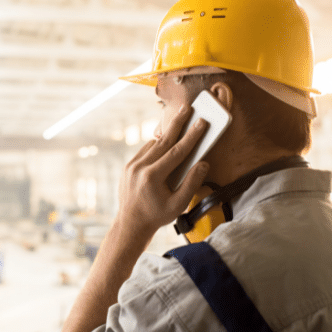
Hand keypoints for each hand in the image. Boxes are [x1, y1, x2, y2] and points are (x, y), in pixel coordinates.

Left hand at [117, 104, 209, 236]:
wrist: (131, 224)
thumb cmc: (157, 216)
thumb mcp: (178, 205)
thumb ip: (192, 183)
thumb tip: (203, 164)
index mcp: (152, 177)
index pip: (176, 151)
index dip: (191, 136)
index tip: (202, 123)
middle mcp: (139, 167)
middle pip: (163, 140)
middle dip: (178, 123)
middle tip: (188, 107)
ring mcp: (131, 165)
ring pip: (154, 144)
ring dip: (168, 132)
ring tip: (181, 118)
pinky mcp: (128, 166)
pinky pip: (146, 150)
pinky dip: (157, 144)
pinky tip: (168, 138)